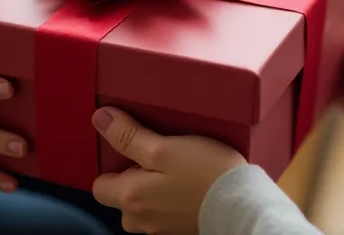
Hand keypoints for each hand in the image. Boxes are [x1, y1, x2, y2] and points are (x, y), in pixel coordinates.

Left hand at [91, 108, 245, 233]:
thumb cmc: (204, 173)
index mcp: (130, 198)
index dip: (113, 167)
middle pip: (120, 200)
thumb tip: (99, 119)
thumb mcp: (164, 148)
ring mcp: (160, 229)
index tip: (132, 152)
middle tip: (155, 159)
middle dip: (132, 181)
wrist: (243, 205)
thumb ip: (129, 136)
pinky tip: (188, 187)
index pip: (99, 186)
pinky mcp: (180, 231)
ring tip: (174, 171)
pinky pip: (163, 214)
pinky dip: (169, 202)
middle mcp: (140, 220)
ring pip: (143, 208)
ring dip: (151, 193)